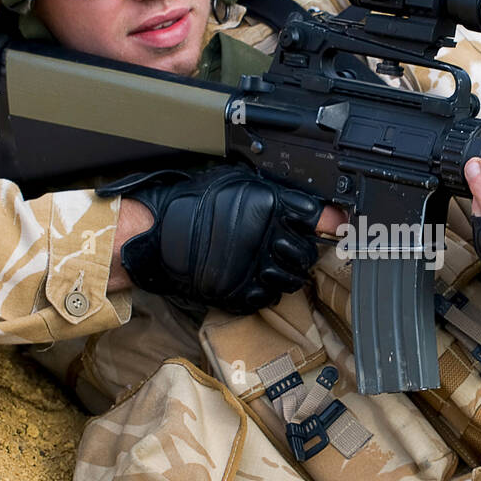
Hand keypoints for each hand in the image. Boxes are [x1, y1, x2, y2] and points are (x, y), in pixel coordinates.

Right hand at [99, 164, 324, 312]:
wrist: (155, 233)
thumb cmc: (193, 202)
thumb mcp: (239, 184)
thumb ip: (280, 195)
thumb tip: (324, 211)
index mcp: (268, 204)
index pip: (315, 218)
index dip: (320, 223)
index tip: (325, 227)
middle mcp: (266, 236)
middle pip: (307, 253)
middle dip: (301, 251)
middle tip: (286, 247)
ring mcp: (253, 267)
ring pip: (292, 279)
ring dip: (286, 273)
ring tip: (269, 263)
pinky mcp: (240, 292)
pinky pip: (269, 297)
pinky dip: (266, 290)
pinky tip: (254, 277)